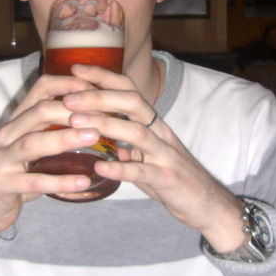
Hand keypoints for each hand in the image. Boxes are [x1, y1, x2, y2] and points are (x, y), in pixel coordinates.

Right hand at [0, 72, 106, 233]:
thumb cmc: (21, 171)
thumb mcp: (37, 144)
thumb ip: (57, 128)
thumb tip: (101, 115)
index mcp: (17, 119)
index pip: (41, 89)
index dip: (68, 85)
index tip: (95, 89)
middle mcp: (7, 134)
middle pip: (38, 112)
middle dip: (71, 111)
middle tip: (102, 115)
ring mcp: (2, 159)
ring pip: (33, 143)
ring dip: (65, 138)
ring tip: (94, 136)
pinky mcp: (3, 184)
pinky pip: (34, 182)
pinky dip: (60, 181)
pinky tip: (82, 182)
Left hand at [61, 65, 248, 252]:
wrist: (208, 204)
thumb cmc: (174, 179)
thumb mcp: (149, 156)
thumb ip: (128, 146)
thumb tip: (104, 140)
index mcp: (154, 124)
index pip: (129, 90)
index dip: (104, 77)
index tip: (75, 70)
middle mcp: (161, 133)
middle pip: (132, 103)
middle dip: (99, 97)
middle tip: (67, 99)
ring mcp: (165, 155)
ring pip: (136, 132)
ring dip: (104, 124)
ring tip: (74, 123)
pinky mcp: (167, 178)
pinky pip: (142, 171)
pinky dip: (120, 168)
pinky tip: (98, 167)